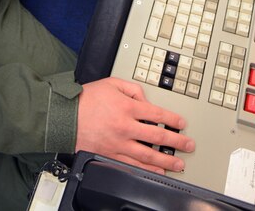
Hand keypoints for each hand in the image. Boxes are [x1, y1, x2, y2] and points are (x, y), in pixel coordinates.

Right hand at [76, 77, 194, 173]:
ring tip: (179, 164)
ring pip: (148, 156)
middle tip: (188, 145)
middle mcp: (126, 127)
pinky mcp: (110, 155)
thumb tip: (146, 99)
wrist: (66, 116)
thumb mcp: (111, 83)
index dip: (172, 120)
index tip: (182, 124)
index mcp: (127, 107)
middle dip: (176, 142)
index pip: (157, 114)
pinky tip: (158, 171)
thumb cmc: (86, 99)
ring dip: (166, 160)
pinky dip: (148, 170)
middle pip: (157, 137)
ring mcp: (118, 144)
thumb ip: (132, 88)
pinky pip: (133, 165)